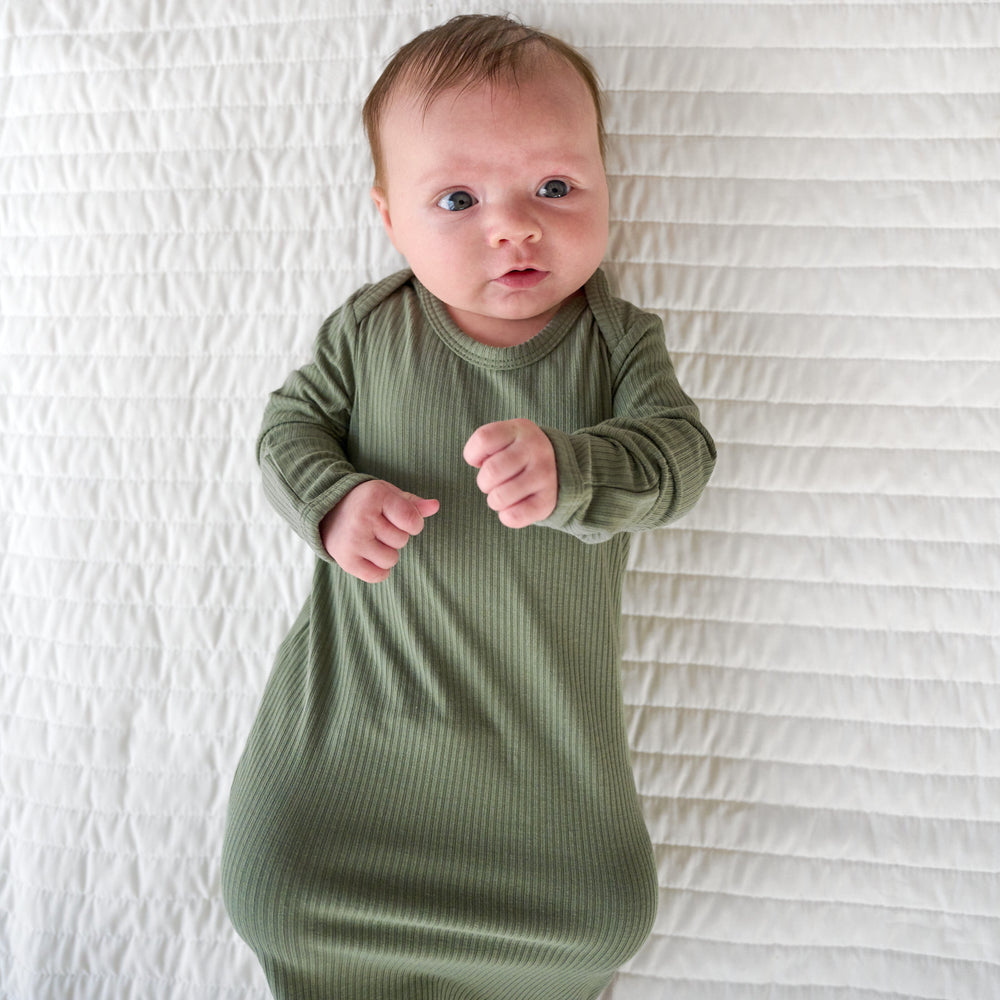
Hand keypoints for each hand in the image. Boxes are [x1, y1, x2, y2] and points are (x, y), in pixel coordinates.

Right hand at [320, 480, 438, 582]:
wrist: (326, 511)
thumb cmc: (366, 502)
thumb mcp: (388, 495)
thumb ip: (414, 504)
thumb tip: (435, 506)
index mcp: (376, 496)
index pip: (412, 521)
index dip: (413, 523)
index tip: (400, 519)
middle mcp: (363, 518)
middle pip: (402, 541)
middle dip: (395, 536)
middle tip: (377, 527)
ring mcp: (353, 541)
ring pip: (391, 559)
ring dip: (386, 552)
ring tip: (371, 539)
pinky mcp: (346, 560)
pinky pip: (378, 576)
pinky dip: (378, 570)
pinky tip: (368, 554)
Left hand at [463, 419, 557, 528]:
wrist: (558, 467)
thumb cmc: (518, 455)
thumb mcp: (506, 438)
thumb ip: (487, 445)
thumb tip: (479, 464)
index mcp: (520, 429)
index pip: (483, 439)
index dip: (472, 455)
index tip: (481, 460)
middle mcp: (536, 449)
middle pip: (490, 471)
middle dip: (484, 482)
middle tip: (493, 482)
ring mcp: (545, 475)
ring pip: (499, 497)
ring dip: (494, 501)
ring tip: (503, 495)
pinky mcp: (548, 501)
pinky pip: (513, 517)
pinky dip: (506, 516)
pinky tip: (513, 508)